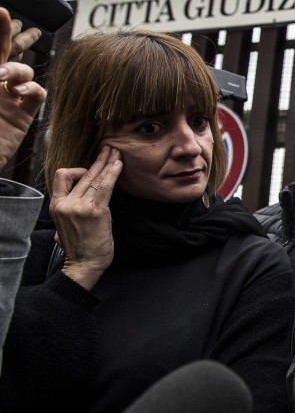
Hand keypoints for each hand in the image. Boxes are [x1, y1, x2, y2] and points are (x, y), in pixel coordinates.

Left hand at [0, 8, 46, 166]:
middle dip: (15, 40)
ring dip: (18, 71)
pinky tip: (20, 95)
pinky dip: (33, 90)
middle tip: (19, 34)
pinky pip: (38, 94)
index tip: (1, 11)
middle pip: (9, 53)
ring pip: (25, 71)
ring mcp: (9, 97)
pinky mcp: (23, 113)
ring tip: (5, 81)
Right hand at [50, 146, 122, 290]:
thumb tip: (81, 195)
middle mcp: (66, 203)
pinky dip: (113, 174)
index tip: (91, 170)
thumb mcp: (66, 224)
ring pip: (95, 177)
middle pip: (83, 173)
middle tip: (109, 148)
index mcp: (57, 205)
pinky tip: (119, 165)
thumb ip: (71, 208)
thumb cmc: (80, 246)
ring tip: (117, 152)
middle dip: (98, 160)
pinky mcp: (96, 211)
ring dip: (108, 162)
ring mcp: (80, 206)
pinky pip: (105, 186)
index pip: (62, 176)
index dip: (77, 169)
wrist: (85, 263)